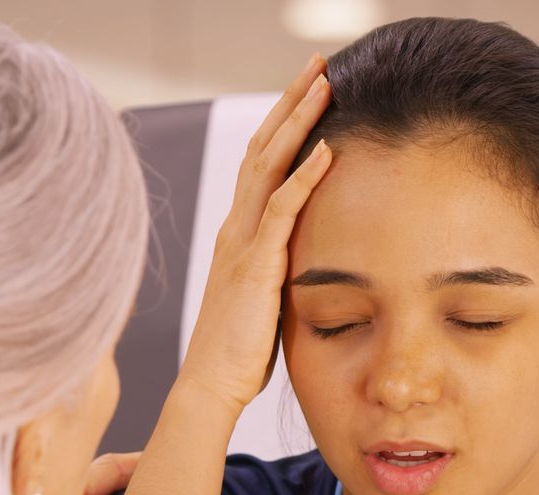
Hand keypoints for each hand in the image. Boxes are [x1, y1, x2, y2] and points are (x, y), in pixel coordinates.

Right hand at [177, 54, 335, 413]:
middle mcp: (235, 228)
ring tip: (326, 84)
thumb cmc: (238, 353)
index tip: (310, 93)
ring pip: (269, 165)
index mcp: (237, 234)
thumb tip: (305, 262)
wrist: (210, 386)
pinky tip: (328, 150)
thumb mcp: (263, 299)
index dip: (284, 124)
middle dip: (291, 102)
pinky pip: (281, 210)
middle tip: (318, 64)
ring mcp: (242, 243)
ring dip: (299, 121)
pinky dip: (304, 176)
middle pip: (262, 147)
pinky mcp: (255, 266)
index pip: (260, 163)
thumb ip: (278, 270)